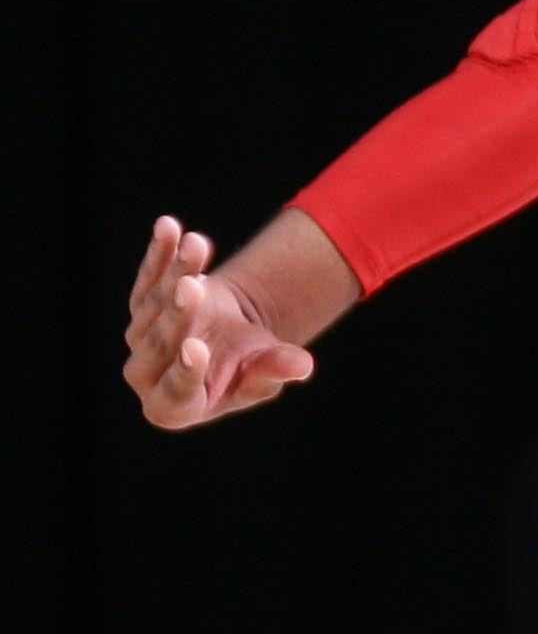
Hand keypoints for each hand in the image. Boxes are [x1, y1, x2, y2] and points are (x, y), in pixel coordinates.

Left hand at [124, 217, 320, 427]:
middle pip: (158, 343)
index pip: (174, 392)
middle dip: (178, 313)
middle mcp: (147, 374)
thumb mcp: (268, 373)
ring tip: (199, 244)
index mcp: (175, 406)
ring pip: (152, 303)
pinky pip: (146, 277)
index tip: (196, 348)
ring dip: (175, 272)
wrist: (236, 337)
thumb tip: (301, 365)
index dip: (184, 371)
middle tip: (195, 287)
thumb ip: (277, 370)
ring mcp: (139, 337)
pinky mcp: (141, 305)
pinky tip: (169, 227)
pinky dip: (158, 253)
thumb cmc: (252, 366)